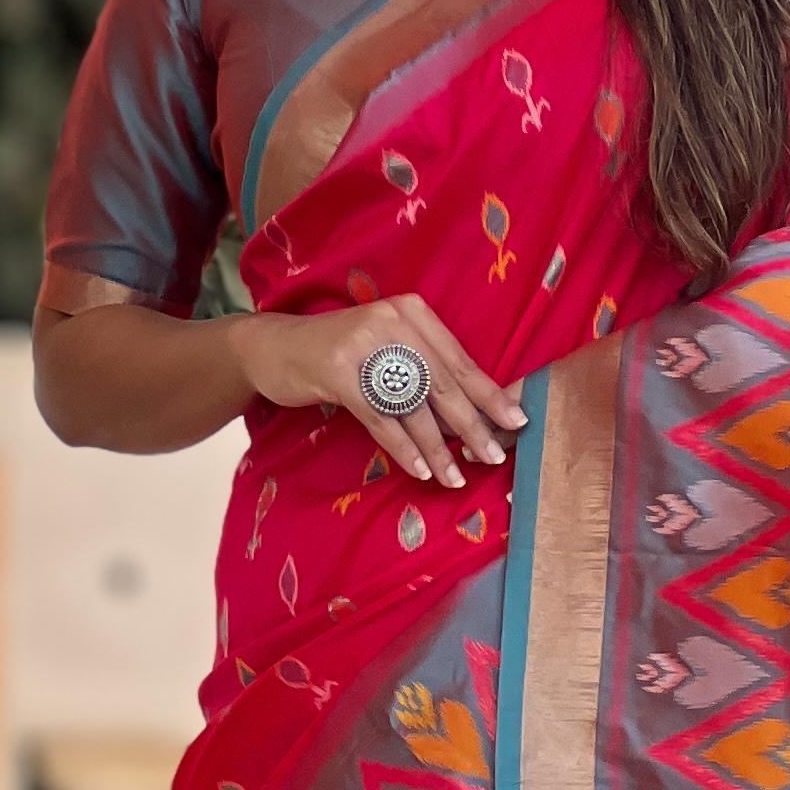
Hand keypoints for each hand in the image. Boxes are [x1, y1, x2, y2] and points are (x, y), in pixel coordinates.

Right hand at [238, 297, 527, 489]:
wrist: (273, 348)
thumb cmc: (339, 354)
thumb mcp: (386, 349)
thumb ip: (423, 369)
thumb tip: (471, 418)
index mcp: (413, 311)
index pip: (460, 360)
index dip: (489, 394)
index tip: (516, 422)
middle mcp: (392, 321)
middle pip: (442, 382)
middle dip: (472, 425)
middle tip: (493, 456)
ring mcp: (363, 344)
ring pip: (413, 405)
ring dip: (437, 448)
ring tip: (454, 477)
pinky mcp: (337, 370)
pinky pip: (380, 417)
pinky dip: (403, 447)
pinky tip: (419, 469)